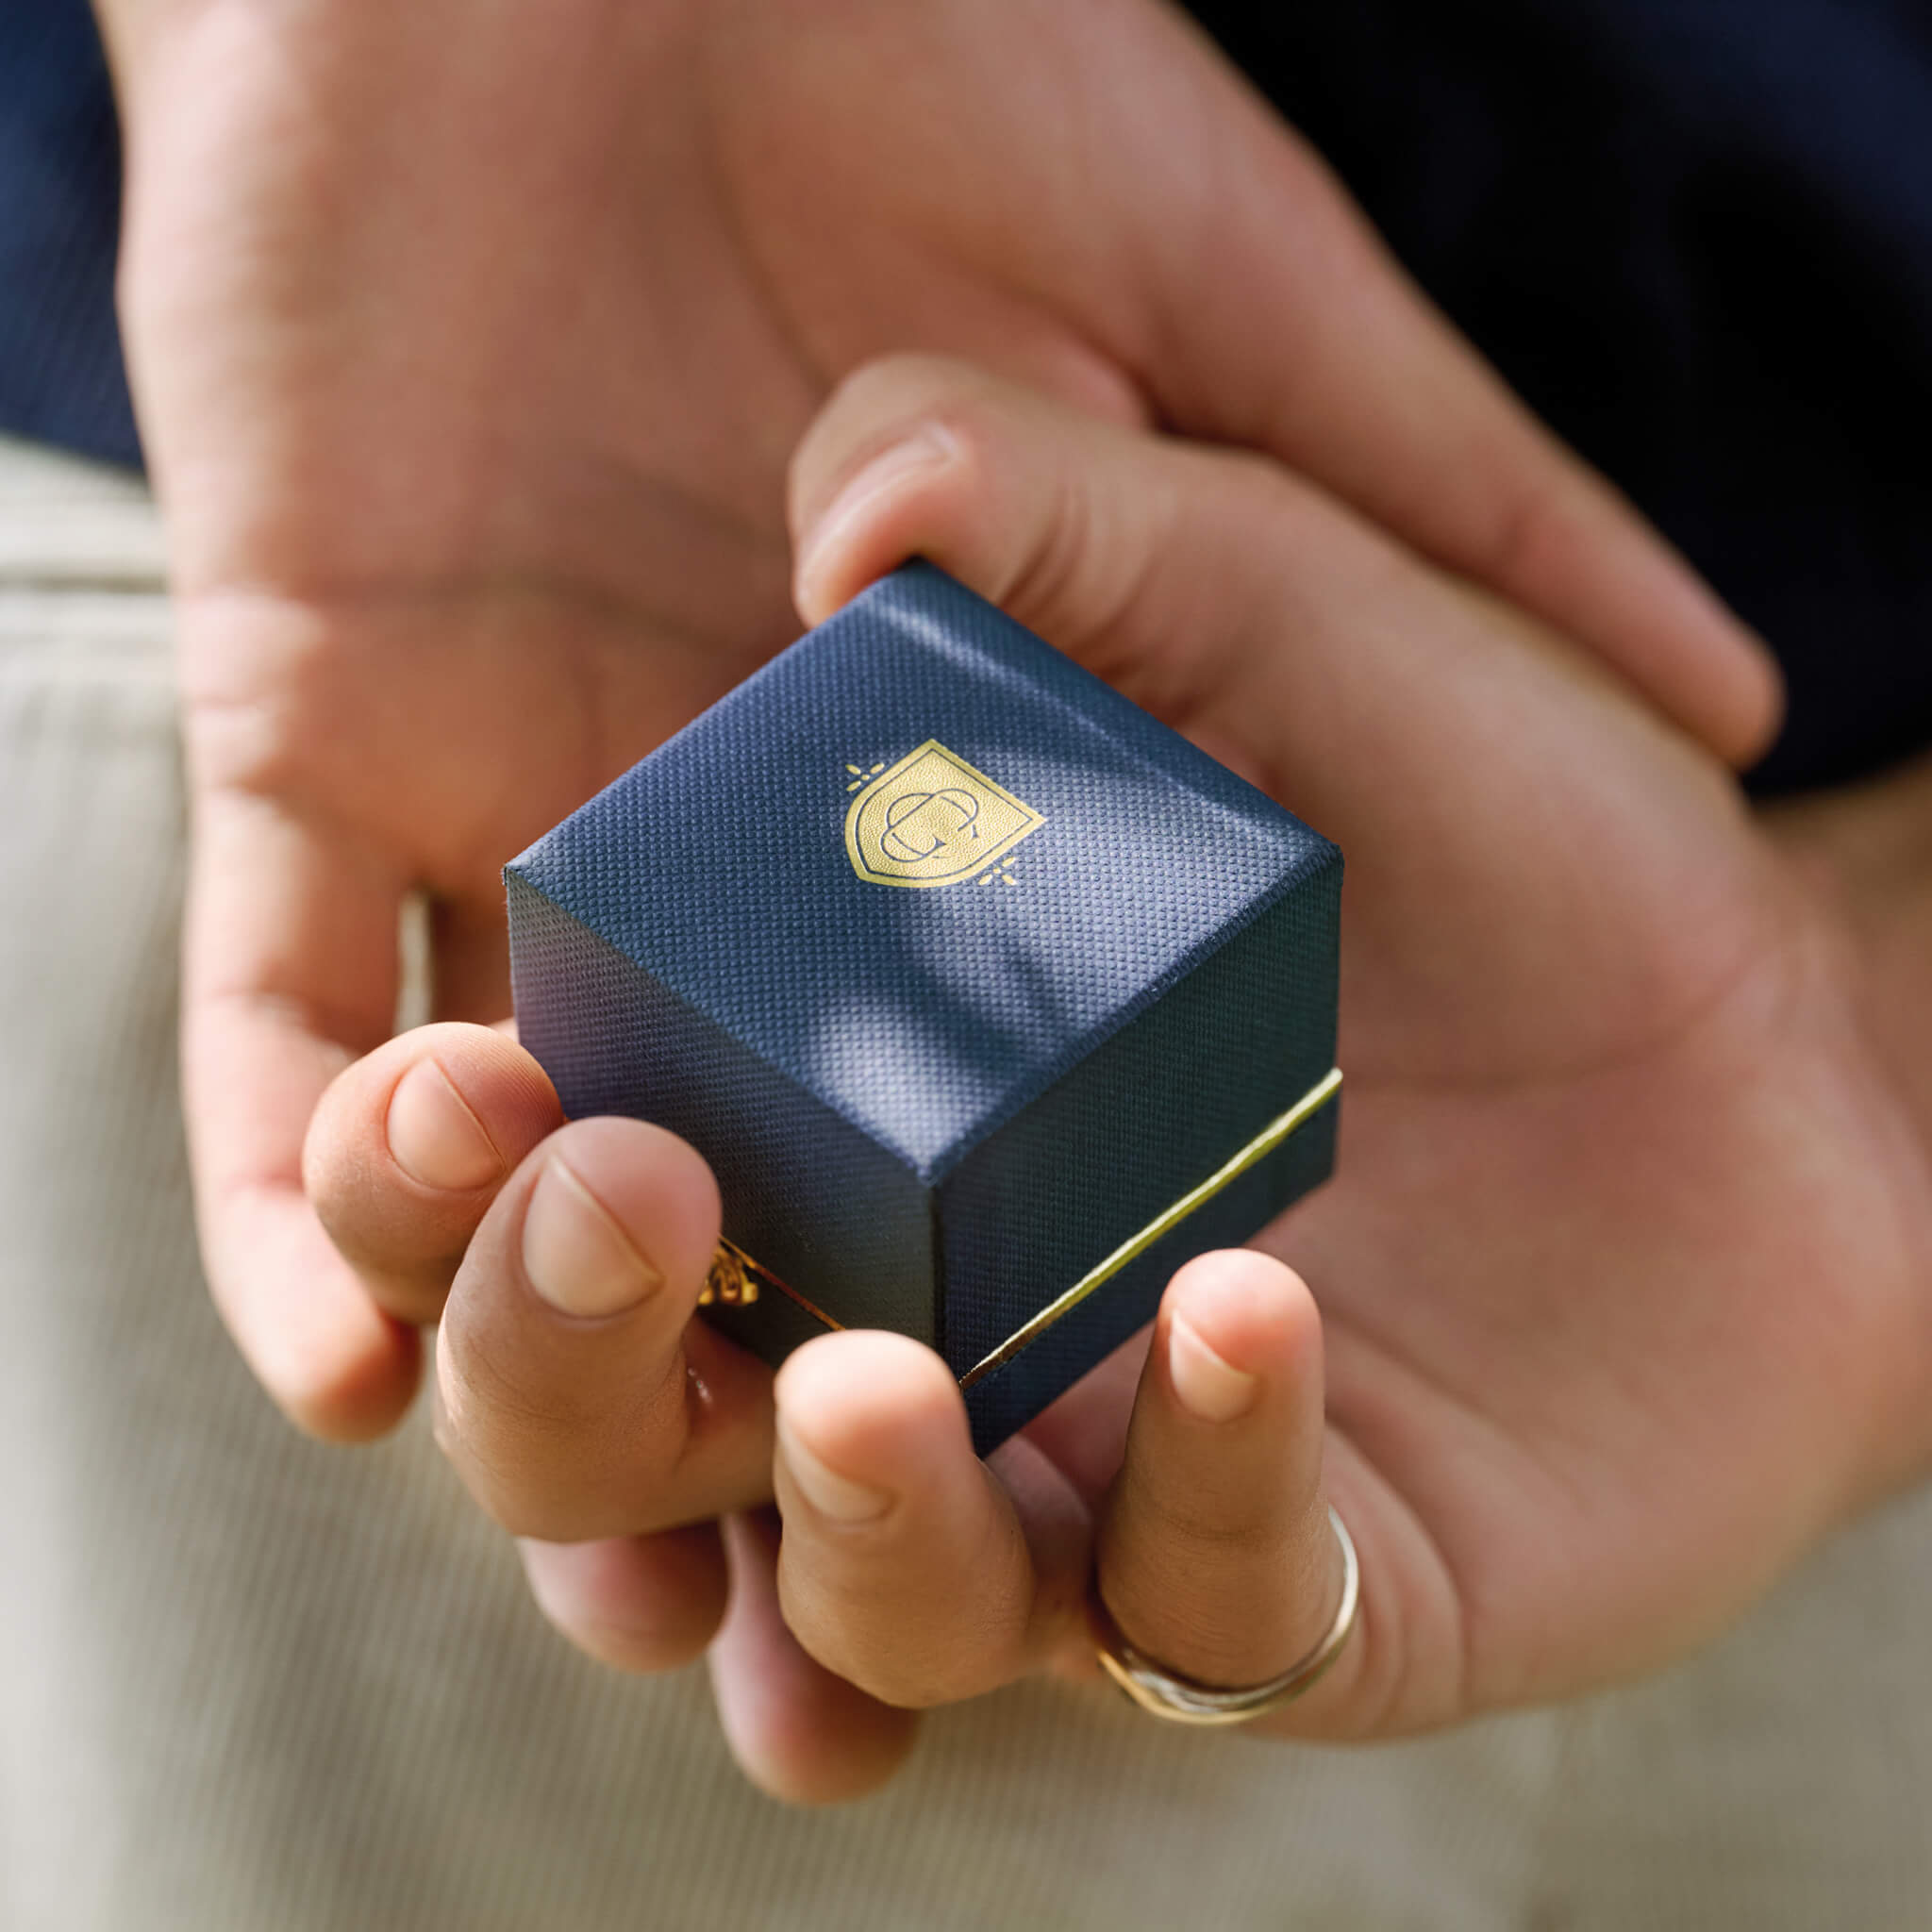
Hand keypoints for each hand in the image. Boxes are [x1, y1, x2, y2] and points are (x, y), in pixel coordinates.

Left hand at [90, 0, 1780, 1433]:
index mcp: (922, 817)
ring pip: (472, 1184)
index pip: (971, 1151)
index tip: (1067, 1551)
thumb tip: (1727, 706)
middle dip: (751, 1448)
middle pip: (720, 1224)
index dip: (1012, 1361)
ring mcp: (490, 818)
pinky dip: (290, 1218)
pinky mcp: (305, 744)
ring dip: (527, 1377)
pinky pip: (252, 1038)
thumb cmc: (956, 56)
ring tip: (608, 1563)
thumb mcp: (1249, 314)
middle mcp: (704, 857)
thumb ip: (1468, 522)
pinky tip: (359, 1375)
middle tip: (827, 1662)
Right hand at [305, 356, 1929, 1799]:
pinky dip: (1199, 1495)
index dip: (424, 1170)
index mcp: (842, 1107)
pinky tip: (1241, 1313)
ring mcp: (1095, 1473)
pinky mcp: (1287, 1583)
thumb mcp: (1280, 601)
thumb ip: (1061, 517)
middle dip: (553, 1364)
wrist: (1767, 1022)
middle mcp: (919, 1310)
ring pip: (866, 1600)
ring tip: (869, 1380)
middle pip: (623, 1437)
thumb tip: (848, 507)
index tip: (442, 1083)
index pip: (546, 1177)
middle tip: (614, 1210)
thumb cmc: (1502, 811)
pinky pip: (1190, 1615)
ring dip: (825, 1521)